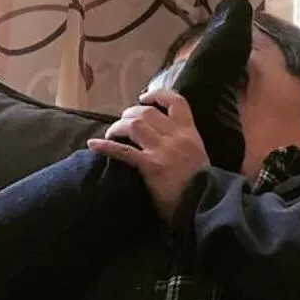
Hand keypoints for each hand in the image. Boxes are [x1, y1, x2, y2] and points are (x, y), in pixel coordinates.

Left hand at [87, 88, 210, 220]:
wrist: (206, 204)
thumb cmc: (202, 186)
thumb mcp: (198, 156)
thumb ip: (184, 144)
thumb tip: (164, 138)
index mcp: (190, 133)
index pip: (177, 102)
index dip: (158, 94)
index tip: (143, 98)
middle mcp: (176, 136)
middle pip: (147, 112)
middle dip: (129, 114)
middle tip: (122, 123)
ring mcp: (163, 150)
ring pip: (134, 124)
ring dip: (118, 127)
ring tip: (111, 134)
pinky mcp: (151, 165)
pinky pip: (124, 151)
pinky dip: (106, 146)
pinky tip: (93, 145)